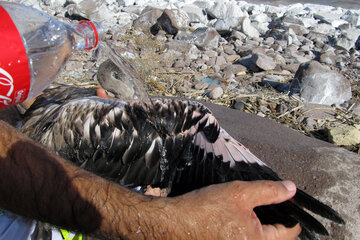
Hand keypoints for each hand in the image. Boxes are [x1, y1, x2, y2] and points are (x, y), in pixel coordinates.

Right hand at [166, 181, 300, 239]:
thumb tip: (290, 189)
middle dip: (274, 219)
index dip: (291, 212)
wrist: (175, 224)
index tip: (286, 201)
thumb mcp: (240, 193)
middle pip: (276, 237)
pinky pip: (245, 238)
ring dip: (259, 225)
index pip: (290, 231)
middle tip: (264, 204)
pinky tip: (234, 219)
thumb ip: (269, 191)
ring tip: (247, 210)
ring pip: (259, 237)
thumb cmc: (204, 210)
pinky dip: (245, 230)